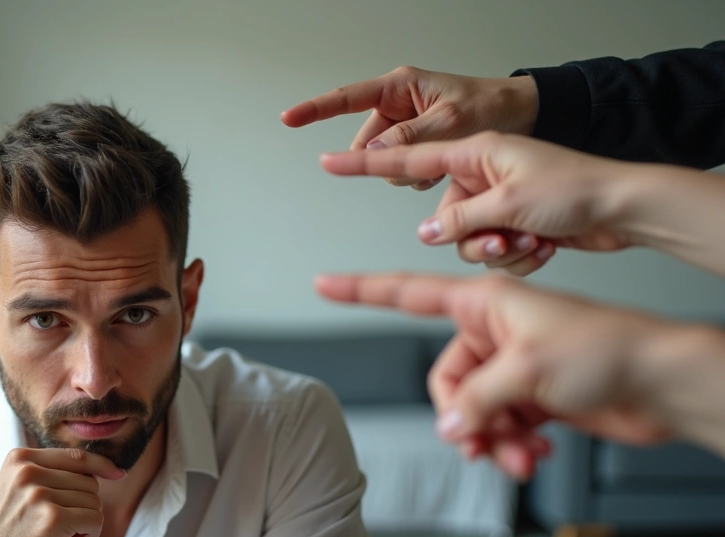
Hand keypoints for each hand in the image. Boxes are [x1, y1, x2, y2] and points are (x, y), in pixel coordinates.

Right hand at [0, 448, 124, 536]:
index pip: (76, 455)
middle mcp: (28, 471)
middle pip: (88, 481)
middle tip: (62, 526)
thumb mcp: (19, 490)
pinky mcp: (51, 519)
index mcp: (20, 458)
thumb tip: (101, 469)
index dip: (101, 465)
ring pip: (94, 501)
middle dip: (84, 506)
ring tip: (62, 536)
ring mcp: (39, 494)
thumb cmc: (6, 534)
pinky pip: (94, 520)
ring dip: (87, 523)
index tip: (118, 474)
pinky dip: (90, 535)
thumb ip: (49, 474)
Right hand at [281, 67, 537, 189]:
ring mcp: (406, 124)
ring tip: (443, 161)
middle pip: (367, 142)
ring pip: (384, 160)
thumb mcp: (452, 123)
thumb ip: (409, 138)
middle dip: (388, 159)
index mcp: (401, 88)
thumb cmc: (493, 106)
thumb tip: (372, 152)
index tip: (288, 118)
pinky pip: (402, 167)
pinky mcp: (416, 142)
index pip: (346, 98)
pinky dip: (420, 173)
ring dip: (408, 170)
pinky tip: (444, 167)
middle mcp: (398, 104)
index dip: (315, 109)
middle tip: (424, 161)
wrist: (524, 115)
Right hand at [316, 272, 678, 479]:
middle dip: (462, 417)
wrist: (661, 383)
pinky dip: (510, 443)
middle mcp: (493, 331)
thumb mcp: (525, 371)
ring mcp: (511, 365)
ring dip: (491, 438)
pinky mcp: (532, 396)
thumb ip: (474, 400)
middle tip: (485, 438)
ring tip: (518, 453)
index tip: (324, 283)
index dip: (361, 290)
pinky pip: (497, 425)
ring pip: (471, 410)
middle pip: (443, 379)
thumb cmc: (605, 350)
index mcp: (483, 303)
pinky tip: (533, 452)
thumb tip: (450, 429)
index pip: (406, 293)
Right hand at [321, 132, 635, 275]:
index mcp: (479, 153)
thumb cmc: (579, 190)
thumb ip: (459, 219)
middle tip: (504, 237)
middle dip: (472, 237)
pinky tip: (545, 248)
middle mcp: (486, 177)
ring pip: (469, 242)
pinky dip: (518, 258)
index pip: (409, 157)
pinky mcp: (519, 228)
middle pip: (445, 218)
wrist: (628, 211)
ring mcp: (503, 203)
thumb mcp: (509, 204)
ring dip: (498, 252)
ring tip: (531, 244)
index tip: (330, 160)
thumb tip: (428, 232)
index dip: (368, 161)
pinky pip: (495, 254)